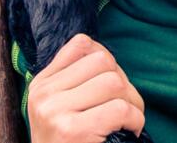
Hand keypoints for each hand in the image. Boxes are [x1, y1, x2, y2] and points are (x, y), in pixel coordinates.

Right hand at [27, 34, 145, 142]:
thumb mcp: (59, 109)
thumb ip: (75, 82)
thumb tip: (105, 56)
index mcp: (41, 84)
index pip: (82, 45)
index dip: (107, 61)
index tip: (111, 86)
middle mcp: (44, 94)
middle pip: (103, 61)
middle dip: (125, 83)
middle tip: (126, 108)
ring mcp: (55, 111)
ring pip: (114, 82)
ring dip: (133, 103)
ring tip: (128, 121)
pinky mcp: (71, 131)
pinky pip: (120, 110)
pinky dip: (135, 120)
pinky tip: (129, 131)